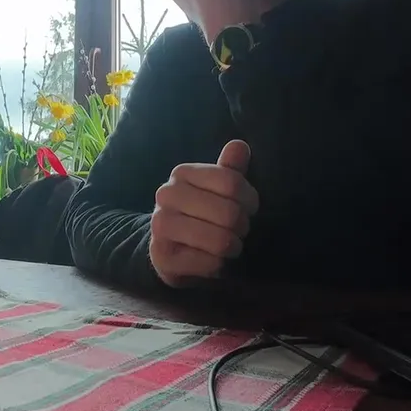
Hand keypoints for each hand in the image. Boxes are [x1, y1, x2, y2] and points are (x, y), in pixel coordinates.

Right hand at [149, 140, 259, 287]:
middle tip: (239, 231)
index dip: (250, 200)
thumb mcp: (217, 190)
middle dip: (242, 227)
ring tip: (229, 246)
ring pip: (219, 240)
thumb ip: (230, 169)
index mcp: (182, 173)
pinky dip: (219, 265)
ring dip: (232, 247)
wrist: (168, 249)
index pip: (232, 182)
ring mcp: (161, 226)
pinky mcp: (162, 257)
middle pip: (228, 213)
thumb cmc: (201, 214)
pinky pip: (209, 263)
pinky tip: (214, 260)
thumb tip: (240, 145)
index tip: (248, 208)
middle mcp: (166, 195)